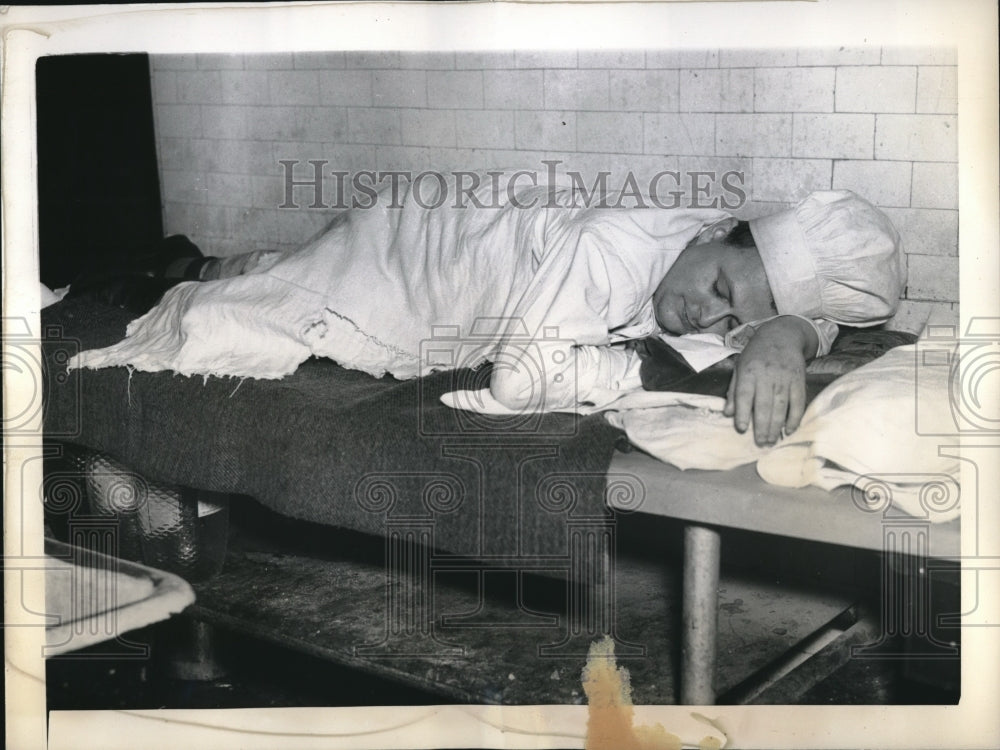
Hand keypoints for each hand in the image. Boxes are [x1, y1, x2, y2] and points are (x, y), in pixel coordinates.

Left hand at [723, 317, 815, 445]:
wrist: (781, 336)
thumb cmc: (755, 355)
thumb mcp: (739, 367)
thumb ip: (733, 391)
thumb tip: (727, 413)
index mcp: (748, 371)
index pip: (744, 394)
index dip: (743, 413)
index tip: (742, 429)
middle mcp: (766, 375)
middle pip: (764, 404)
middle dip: (762, 426)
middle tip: (760, 443)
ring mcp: (784, 377)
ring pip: (781, 406)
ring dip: (776, 426)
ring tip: (771, 441)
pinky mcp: (798, 379)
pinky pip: (798, 401)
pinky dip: (794, 417)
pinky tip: (789, 430)